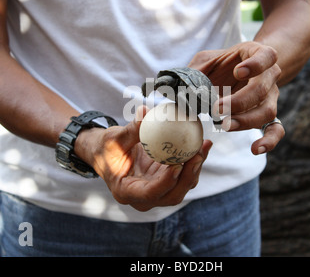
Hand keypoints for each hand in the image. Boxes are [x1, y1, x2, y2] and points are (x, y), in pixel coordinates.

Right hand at [75, 107, 212, 211]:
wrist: (106, 152)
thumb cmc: (105, 148)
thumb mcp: (113, 139)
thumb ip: (130, 129)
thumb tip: (145, 112)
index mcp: (127, 192)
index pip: (150, 193)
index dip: (166, 182)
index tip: (177, 165)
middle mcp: (144, 197)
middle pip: (172, 195)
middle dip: (188, 177)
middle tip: (197, 154)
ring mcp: (157, 191)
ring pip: (181, 186)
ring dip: (195, 168)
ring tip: (204, 145)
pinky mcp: (166, 181)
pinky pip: (183, 175)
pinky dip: (194, 161)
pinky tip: (202, 144)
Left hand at [189, 41, 284, 153]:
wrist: (242, 69)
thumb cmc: (222, 64)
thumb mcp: (207, 60)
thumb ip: (194, 71)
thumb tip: (171, 88)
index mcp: (257, 54)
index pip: (267, 56)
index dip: (255, 65)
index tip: (238, 72)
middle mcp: (269, 76)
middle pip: (263, 89)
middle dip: (240, 101)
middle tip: (217, 109)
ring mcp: (271, 96)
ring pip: (267, 111)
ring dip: (246, 121)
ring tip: (225, 126)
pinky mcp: (268, 114)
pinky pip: (276, 130)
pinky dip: (269, 141)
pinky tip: (255, 149)